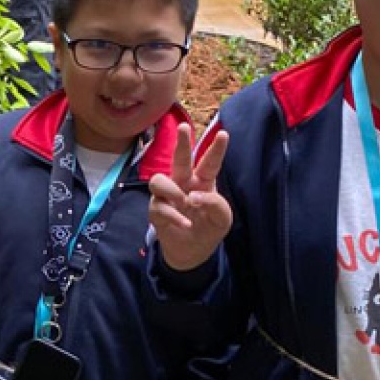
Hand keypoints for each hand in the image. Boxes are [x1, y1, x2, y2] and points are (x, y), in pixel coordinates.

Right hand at [147, 123, 231, 273]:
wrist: (192, 252)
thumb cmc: (208, 228)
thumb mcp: (222, 219)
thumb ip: (215, 204)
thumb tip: (193, 196)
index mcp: (203, 182)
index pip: (210, 162)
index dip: (216, 149)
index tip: (223, 134)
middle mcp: (183, 183)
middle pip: (180, 159)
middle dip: (181, 143)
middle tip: (183, 127)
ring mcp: (168, 196)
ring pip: (158, 180)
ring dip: (171, 189)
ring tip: (184, 201)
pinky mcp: (156, 210)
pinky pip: (159, 206)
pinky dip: (173, 215)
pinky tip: (185, 223)